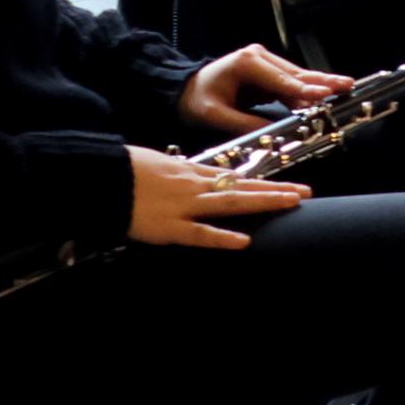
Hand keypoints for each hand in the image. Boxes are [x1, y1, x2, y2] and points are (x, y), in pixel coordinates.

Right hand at [127, 145, 307, 250]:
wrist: (99, 177)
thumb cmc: (122, 169)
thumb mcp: (155, 163)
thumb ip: (176, 170)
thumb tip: (189, 171)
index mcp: (188, 172)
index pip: (232, 177)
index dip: (259, 181)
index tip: (283, 184)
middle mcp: (193, 186)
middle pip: (242, 187)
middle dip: (275, 190)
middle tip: (305, 192)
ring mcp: (183, 206)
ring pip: (231, 203)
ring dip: (263, 202)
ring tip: (291, 203)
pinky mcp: (168, 228)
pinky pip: (199, 234)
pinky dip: (221, 238)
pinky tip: (244, 241)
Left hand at [179, 44, 351, 135]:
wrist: (184, 89)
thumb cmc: (196, 99)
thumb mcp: (215, 115)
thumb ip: (243, 123)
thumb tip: (271, 135)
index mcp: (247, 63)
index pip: (281, 79)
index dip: (304, 88)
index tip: (325, 93)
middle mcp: (259, 58)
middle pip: (296, 73)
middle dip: (322, 81)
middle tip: (347, 85)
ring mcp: (265, 64)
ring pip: (297, 77)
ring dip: (319, 85)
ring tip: (344, 89)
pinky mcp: (268, 73)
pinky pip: (291, 84)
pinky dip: (307, 91)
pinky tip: (325, 96)